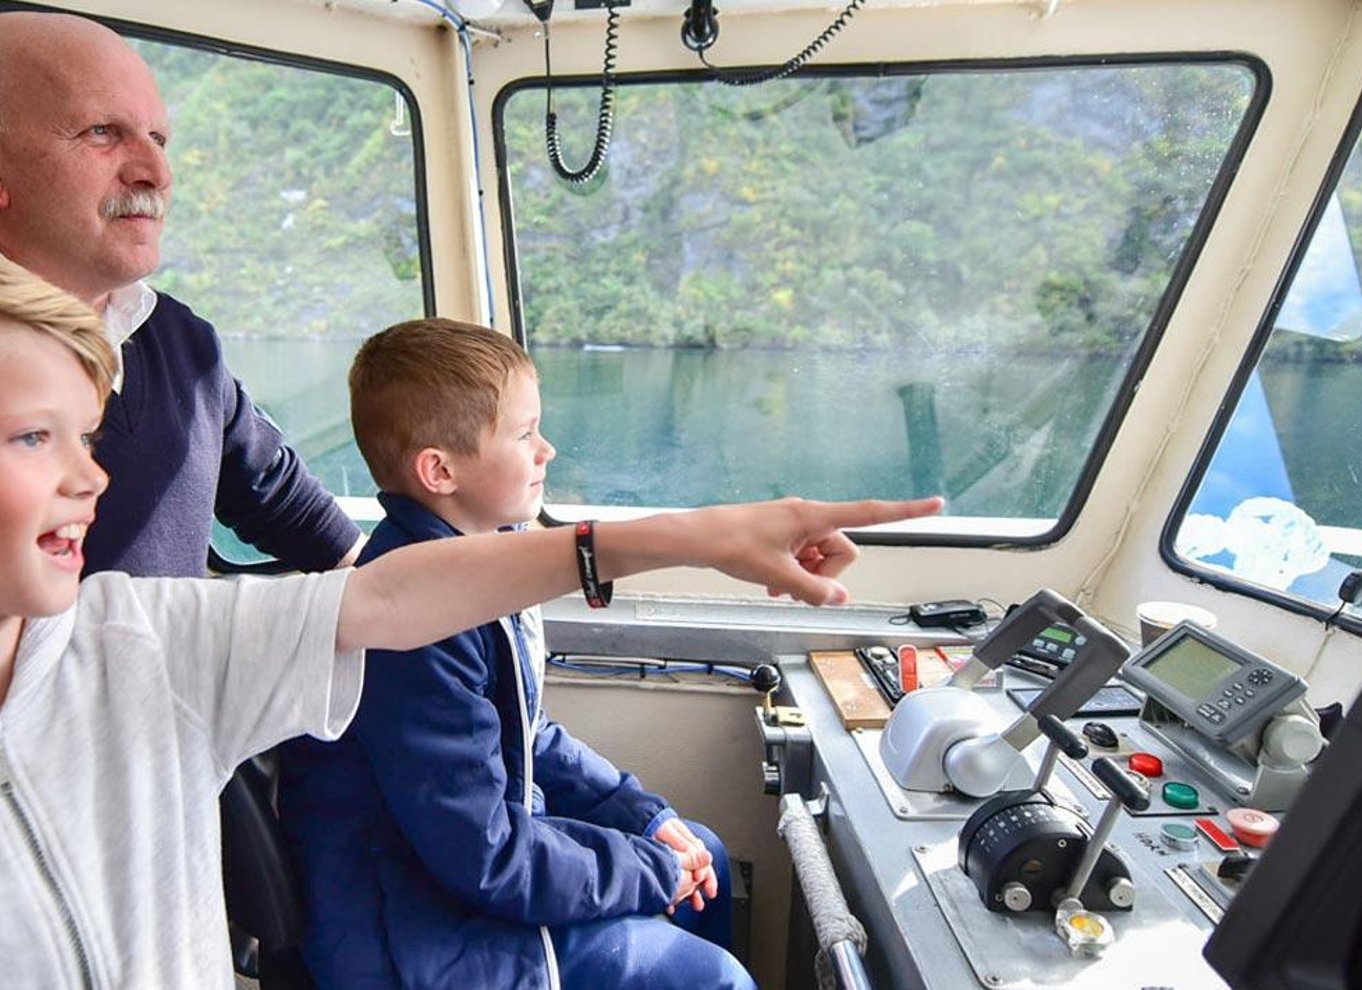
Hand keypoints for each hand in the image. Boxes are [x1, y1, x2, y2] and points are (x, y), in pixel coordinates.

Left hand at [654, 819, 717, 911]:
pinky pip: (677, 884)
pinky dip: (677, 895)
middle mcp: (689, 855)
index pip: (704, 863)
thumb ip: (686, 845)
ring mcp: (680, 863)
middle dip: (702, 889)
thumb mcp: (670, 833)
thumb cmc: (658, 826)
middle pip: (701, 874)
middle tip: (700, 902)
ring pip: (691, 881)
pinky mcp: (671, 870)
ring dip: (693, 895)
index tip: (698, 880)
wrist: (643, 822)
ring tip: (694, 906)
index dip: (704, 873)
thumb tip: (706, 857)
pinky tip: (673, 905)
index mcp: (692, 846)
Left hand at [697, 497, 944, 605]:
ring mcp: (795, 524)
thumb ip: (814, 590)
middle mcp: (809, 515)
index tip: (937, 503)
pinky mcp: (782, 532)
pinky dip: (794, 572)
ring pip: (821, 556)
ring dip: (807, 576)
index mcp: (815, 516)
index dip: (906, 511)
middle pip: (843, 548)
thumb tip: (838, 597)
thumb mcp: (778, 576)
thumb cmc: (733, 545)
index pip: (871, 513)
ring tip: (778, 587)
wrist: (699, 538)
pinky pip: (803, 555)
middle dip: (827, 573)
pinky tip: (773, 583)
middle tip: (797, 588)